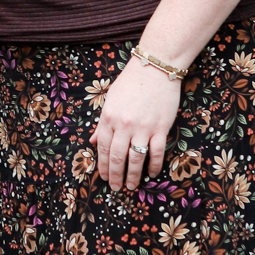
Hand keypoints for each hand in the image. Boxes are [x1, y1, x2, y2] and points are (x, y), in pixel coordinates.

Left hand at [93, 59, 180, 192]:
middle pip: (118, 157)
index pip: (103, 148)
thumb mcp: (110, 100)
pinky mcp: (160, 128)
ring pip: (136, 159)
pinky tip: (153, 173)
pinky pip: (156, 152)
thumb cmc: (131, 82)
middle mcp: (123, 125)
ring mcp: (143, 127)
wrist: (155, 67)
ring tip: (131, 186)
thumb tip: (93, 141)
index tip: (104, 177)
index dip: (103, 166)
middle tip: (116, 188)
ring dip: (133, 175)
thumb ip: (102, 123)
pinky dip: (154, 166)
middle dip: (115, 176)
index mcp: (108, 117)